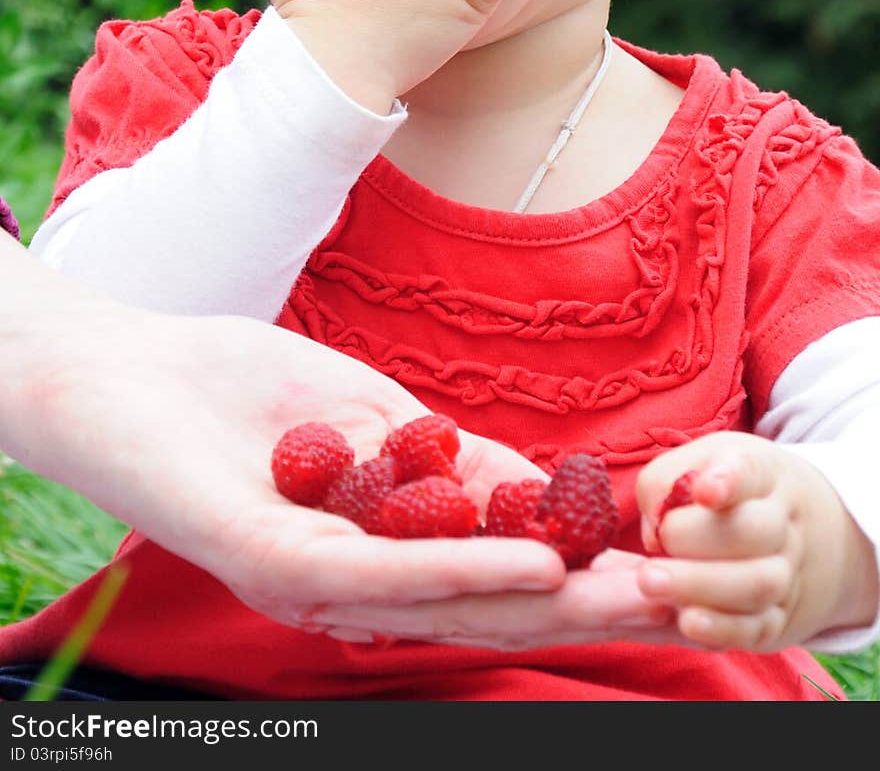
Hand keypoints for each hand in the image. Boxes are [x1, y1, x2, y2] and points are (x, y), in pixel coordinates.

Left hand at [21, 304, 674, 647]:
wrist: (126, 374)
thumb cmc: (245, 393)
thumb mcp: (374, 419)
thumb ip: (452, 462)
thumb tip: (545, 493)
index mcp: (374, 552)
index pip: (490, 572)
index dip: (580, 574)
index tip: (665, 566)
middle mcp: (348, 585)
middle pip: (483, 603)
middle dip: (584, 602)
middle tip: (678, 596)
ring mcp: (310, 579)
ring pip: (444, 600)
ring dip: (544, 598)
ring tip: (631, 591)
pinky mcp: (270, 559)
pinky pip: (377, 570)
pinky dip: (460, 568)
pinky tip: (527, 560)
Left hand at [636, 433, 878, 651]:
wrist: (808, 532)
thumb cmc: (733, 491)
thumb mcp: (704, 461)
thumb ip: (668, 480)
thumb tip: (653, 528)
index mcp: (762, 472)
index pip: (749, 471)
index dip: (727, 480)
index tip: (704, 491)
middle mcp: (782, 522)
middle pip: (752, 530)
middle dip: (696, 538)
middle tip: (654, 543)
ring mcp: (786, 572)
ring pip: (757, 583)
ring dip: (700, 585)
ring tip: (649, 582)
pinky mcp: (778, 618)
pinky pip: (756, 627)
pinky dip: (722, 627)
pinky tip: (687, 622)